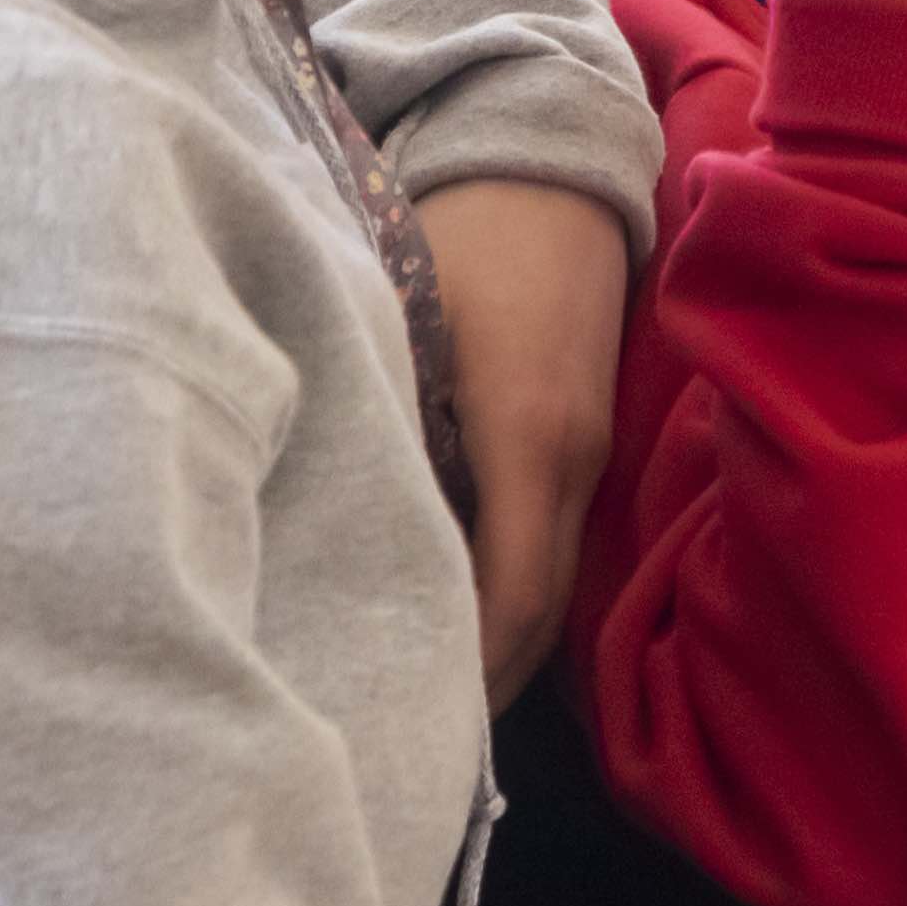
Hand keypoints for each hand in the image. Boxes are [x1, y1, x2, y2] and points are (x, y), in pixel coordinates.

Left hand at [414, 178, 632, 710]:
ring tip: (427, 695)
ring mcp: (591, 451)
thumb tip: (316, 511)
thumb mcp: (396, 315)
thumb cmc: (460, 234)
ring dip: (500, 640)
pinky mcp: (583, 438)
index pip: (514, 593)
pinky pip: (552, 543)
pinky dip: (511, 593)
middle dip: (485, 680)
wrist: (550, 164)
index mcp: (530, 437)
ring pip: (551, 581)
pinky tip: (454, 612)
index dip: (470, 669)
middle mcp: (576, 459)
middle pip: (542, 609)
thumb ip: (370, 413)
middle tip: (408, 741)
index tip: (414, 727)